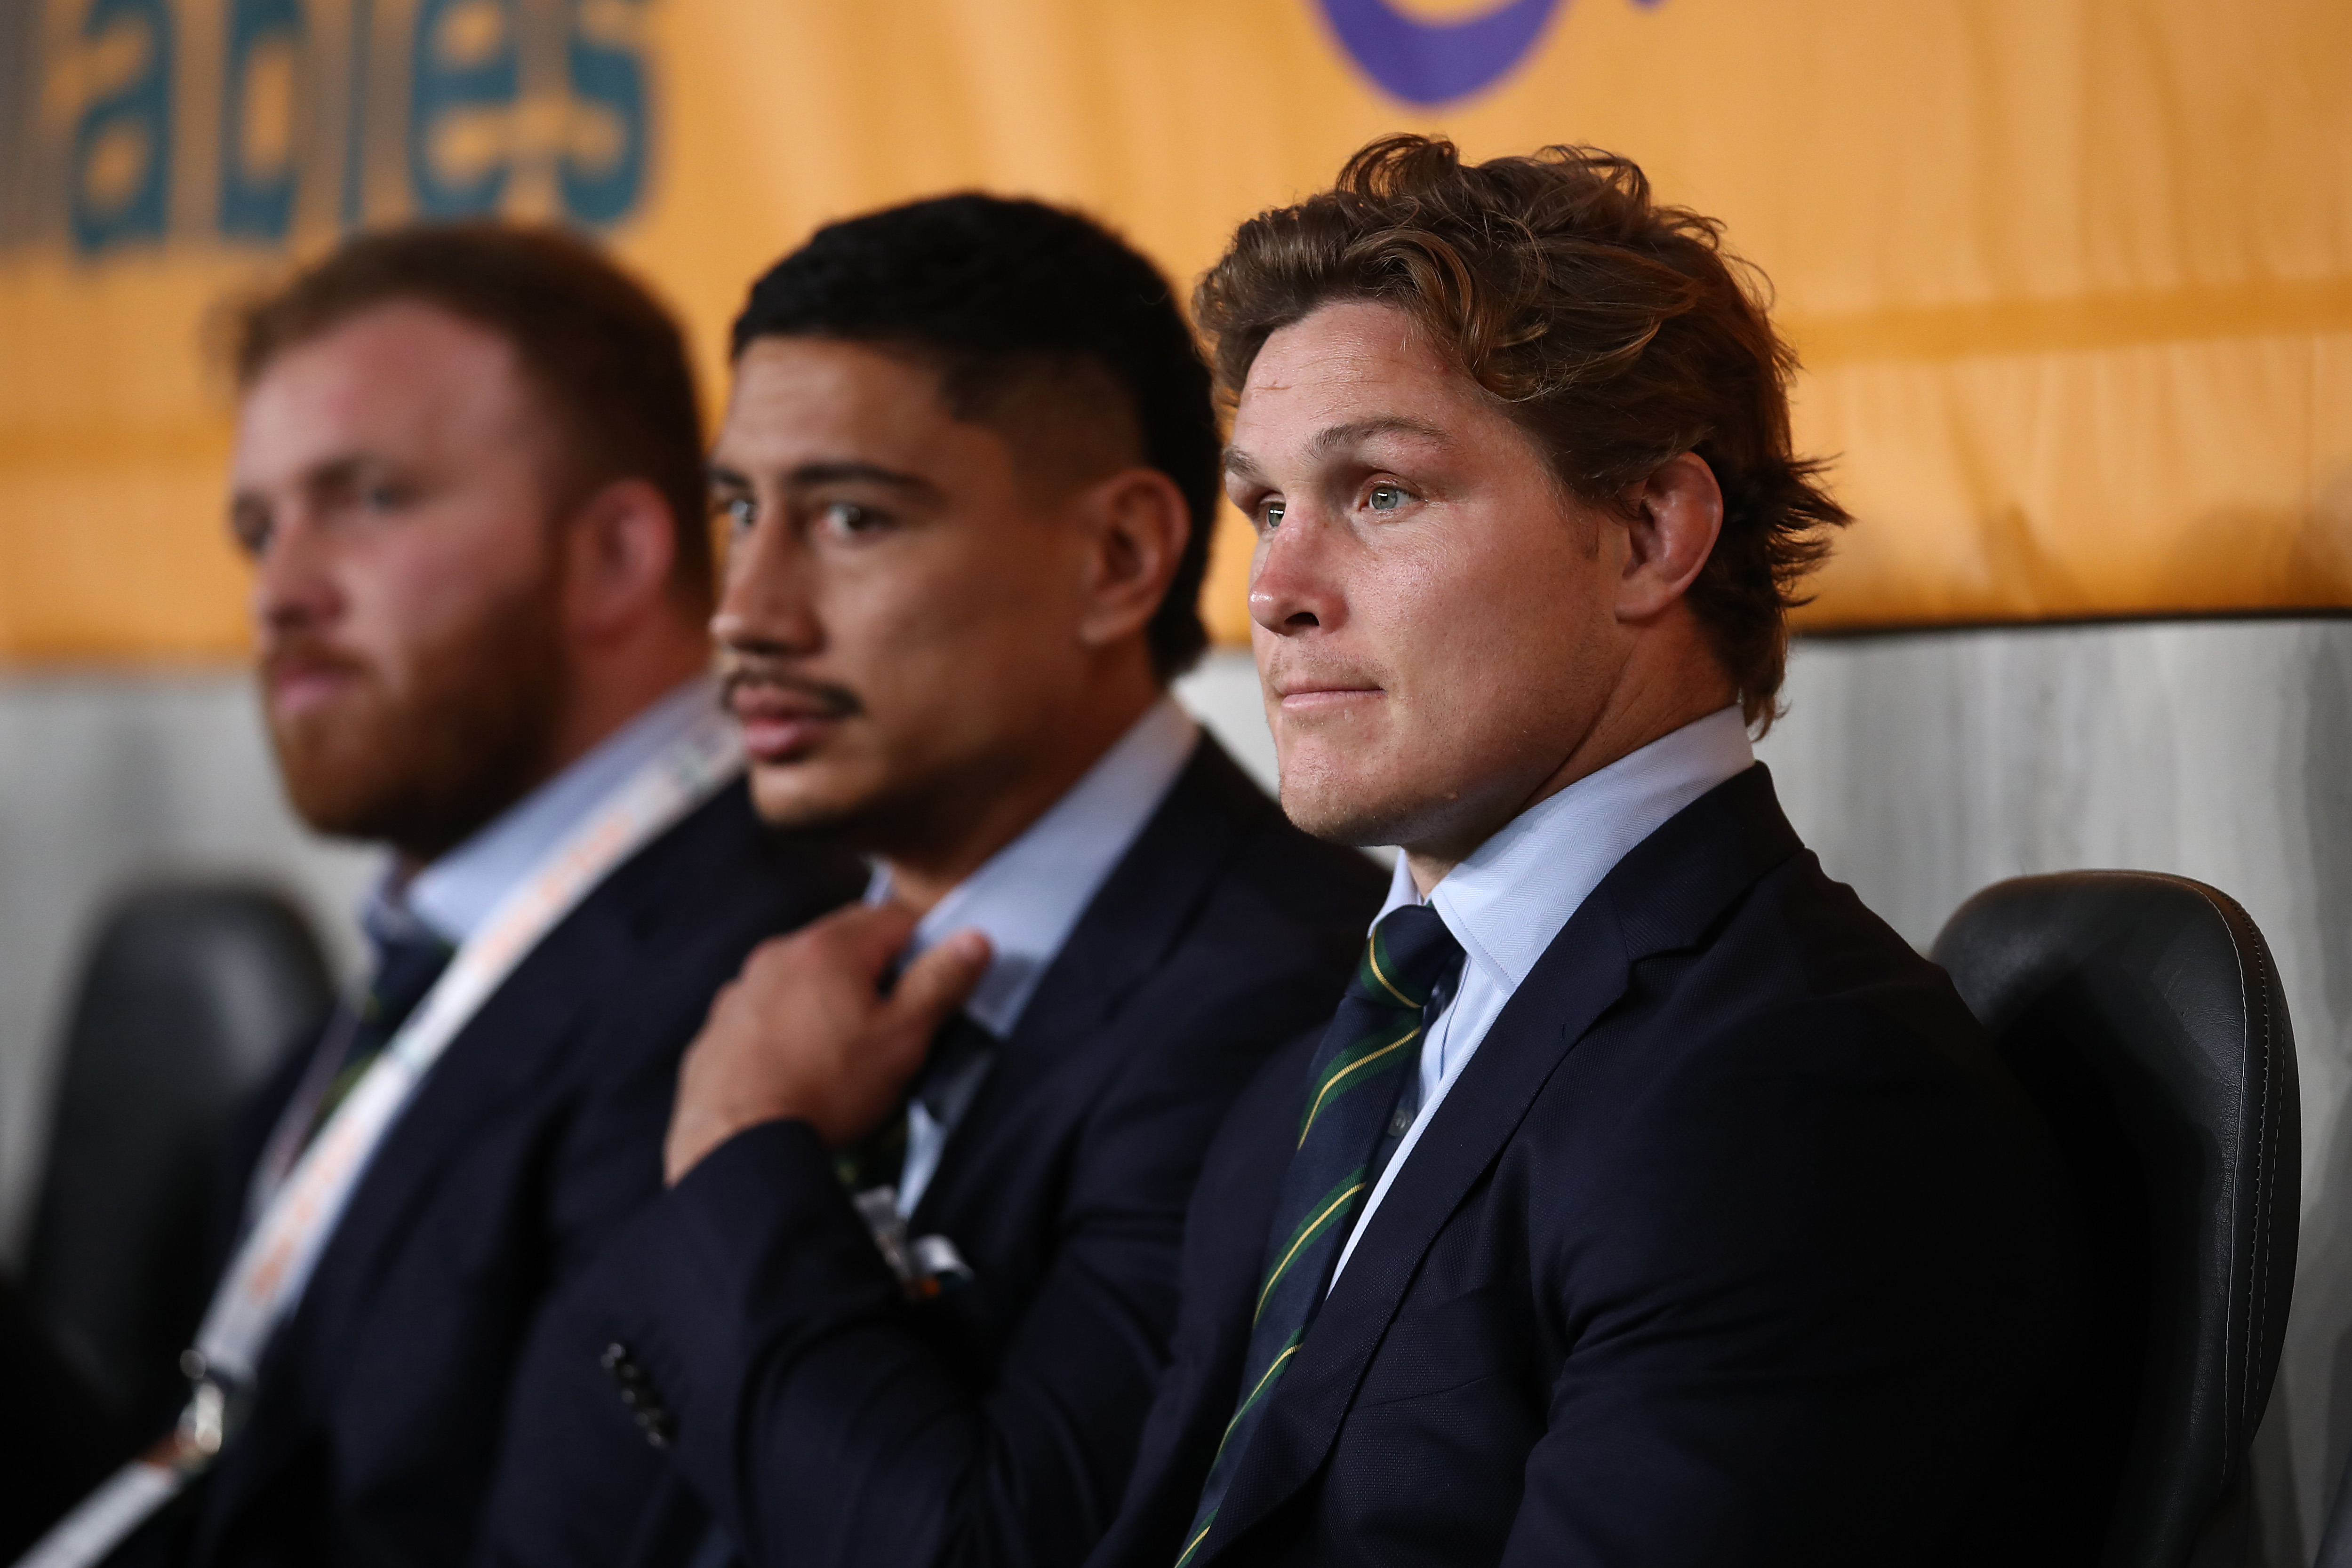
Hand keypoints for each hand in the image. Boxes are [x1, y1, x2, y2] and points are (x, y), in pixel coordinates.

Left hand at [664, 902, 990, 1184]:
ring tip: (842, 1057)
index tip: (933, 983)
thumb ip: (940, 983)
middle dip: (874, 975)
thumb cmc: (825, 1091)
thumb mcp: (903, 1038)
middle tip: (892, 1027)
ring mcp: (740, 992)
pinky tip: (798, 1072)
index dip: (925, 946)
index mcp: (828, 949)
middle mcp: (777, 956)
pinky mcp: (717, 1030)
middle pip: (844, 945)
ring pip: (801, 980)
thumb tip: (972, 942)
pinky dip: (786, 1031)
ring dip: (827, 1002)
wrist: (739, 1146)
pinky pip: (764, 1015)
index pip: (895, 917)